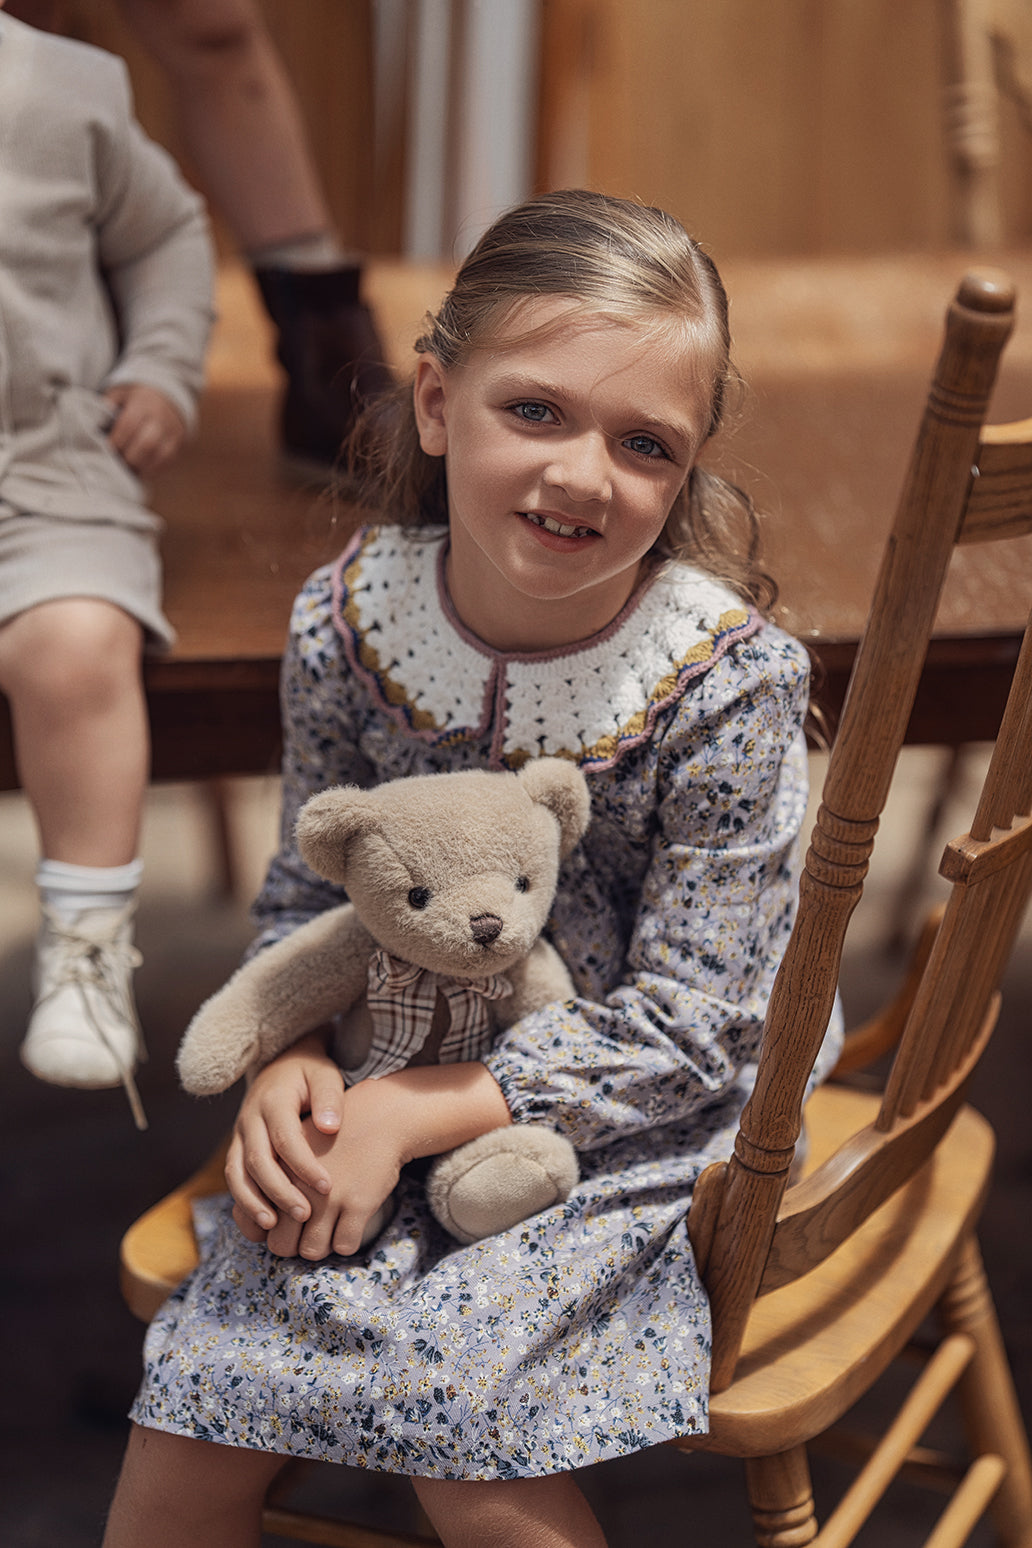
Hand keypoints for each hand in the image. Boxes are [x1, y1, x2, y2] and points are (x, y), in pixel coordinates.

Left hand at [104, 382, 185, 474]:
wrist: (166, 399)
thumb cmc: (135, 400)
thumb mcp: (121, 395)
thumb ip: (108, 406)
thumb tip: (98, 422)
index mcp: (143, 403)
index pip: (129, 424)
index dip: (117, 439)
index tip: (107, 448)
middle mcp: (161, 417)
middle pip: (147, 443)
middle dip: (129, 456)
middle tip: (118, 460)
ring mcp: (172, 432)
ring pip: (159, 455)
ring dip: (141, 466)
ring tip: (127, 468)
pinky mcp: (178, 445)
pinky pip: (166, 462)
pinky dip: (152, 470)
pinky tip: (139, 470)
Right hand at [225, 1032, 345, 1238]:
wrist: (281, 1064)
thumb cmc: (310, 1073)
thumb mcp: (324, 1075)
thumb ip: (328, 1098)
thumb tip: (330, 1127)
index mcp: (272, 1100)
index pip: (285, 1138)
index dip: (304, 1166)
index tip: (328, 1187)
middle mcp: (249, 1119)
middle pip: (257, 1161)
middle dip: (279, 1191)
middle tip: (305, 1215)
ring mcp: (239, 1135)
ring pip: (236, 1173)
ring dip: (252, 1202)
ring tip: (273, 1226)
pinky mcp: (237, 1148)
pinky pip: (234, 1178)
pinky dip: (243, 1202)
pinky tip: (261, 1223)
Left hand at [262, 1089, 405, 1259]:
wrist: (379, 1117)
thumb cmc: (332, 1141)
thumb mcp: (294, 1150)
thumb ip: (269, 1184)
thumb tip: (256, 1231)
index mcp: (276, 1169)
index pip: (257, 1223)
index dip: (274, 1230)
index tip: (291, 1221)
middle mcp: (296, 1184)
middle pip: (281, 1245)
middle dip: (295, 1244)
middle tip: (309, 1230)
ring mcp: (328, 1196)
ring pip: (312, 1251)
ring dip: (322, 1245)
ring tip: (330, 1227)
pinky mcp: (358, 1203)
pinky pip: (345, 1246)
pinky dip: (347, 1241)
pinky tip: (350, 1223)